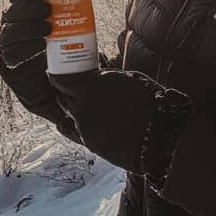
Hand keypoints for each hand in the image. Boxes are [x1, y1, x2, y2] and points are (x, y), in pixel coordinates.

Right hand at [0, 0, 78, 140]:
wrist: (71, 93)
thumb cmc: (74, 56)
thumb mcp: (77, 31)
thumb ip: (78, 14)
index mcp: (25, 17)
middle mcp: (14, 31)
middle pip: (10, 14)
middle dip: (27, 9)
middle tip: (47, 9)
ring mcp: (11, 51)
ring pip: (8, 34)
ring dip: (26, 28)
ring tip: (47, 29)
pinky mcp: (13, 71)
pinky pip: (10, 58)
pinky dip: (24, 51)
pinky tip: (40, 48)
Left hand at [48, 68, 191, 183]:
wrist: (159, 136)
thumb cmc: (150, 101)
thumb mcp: (129, 78)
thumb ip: (107, 76)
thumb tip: (98, 71)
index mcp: (92, 84)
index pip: (61, 80)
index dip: (57, 76)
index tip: (56, 73)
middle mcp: (83, 105)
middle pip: (62, 98)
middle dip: (64, 93)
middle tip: (69, 89)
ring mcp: (85, 126)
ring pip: (70, 115)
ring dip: (74, 109)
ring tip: (86, 106)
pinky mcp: (90, 143)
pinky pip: (78, 131)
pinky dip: (81, 125)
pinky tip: (91, 122)